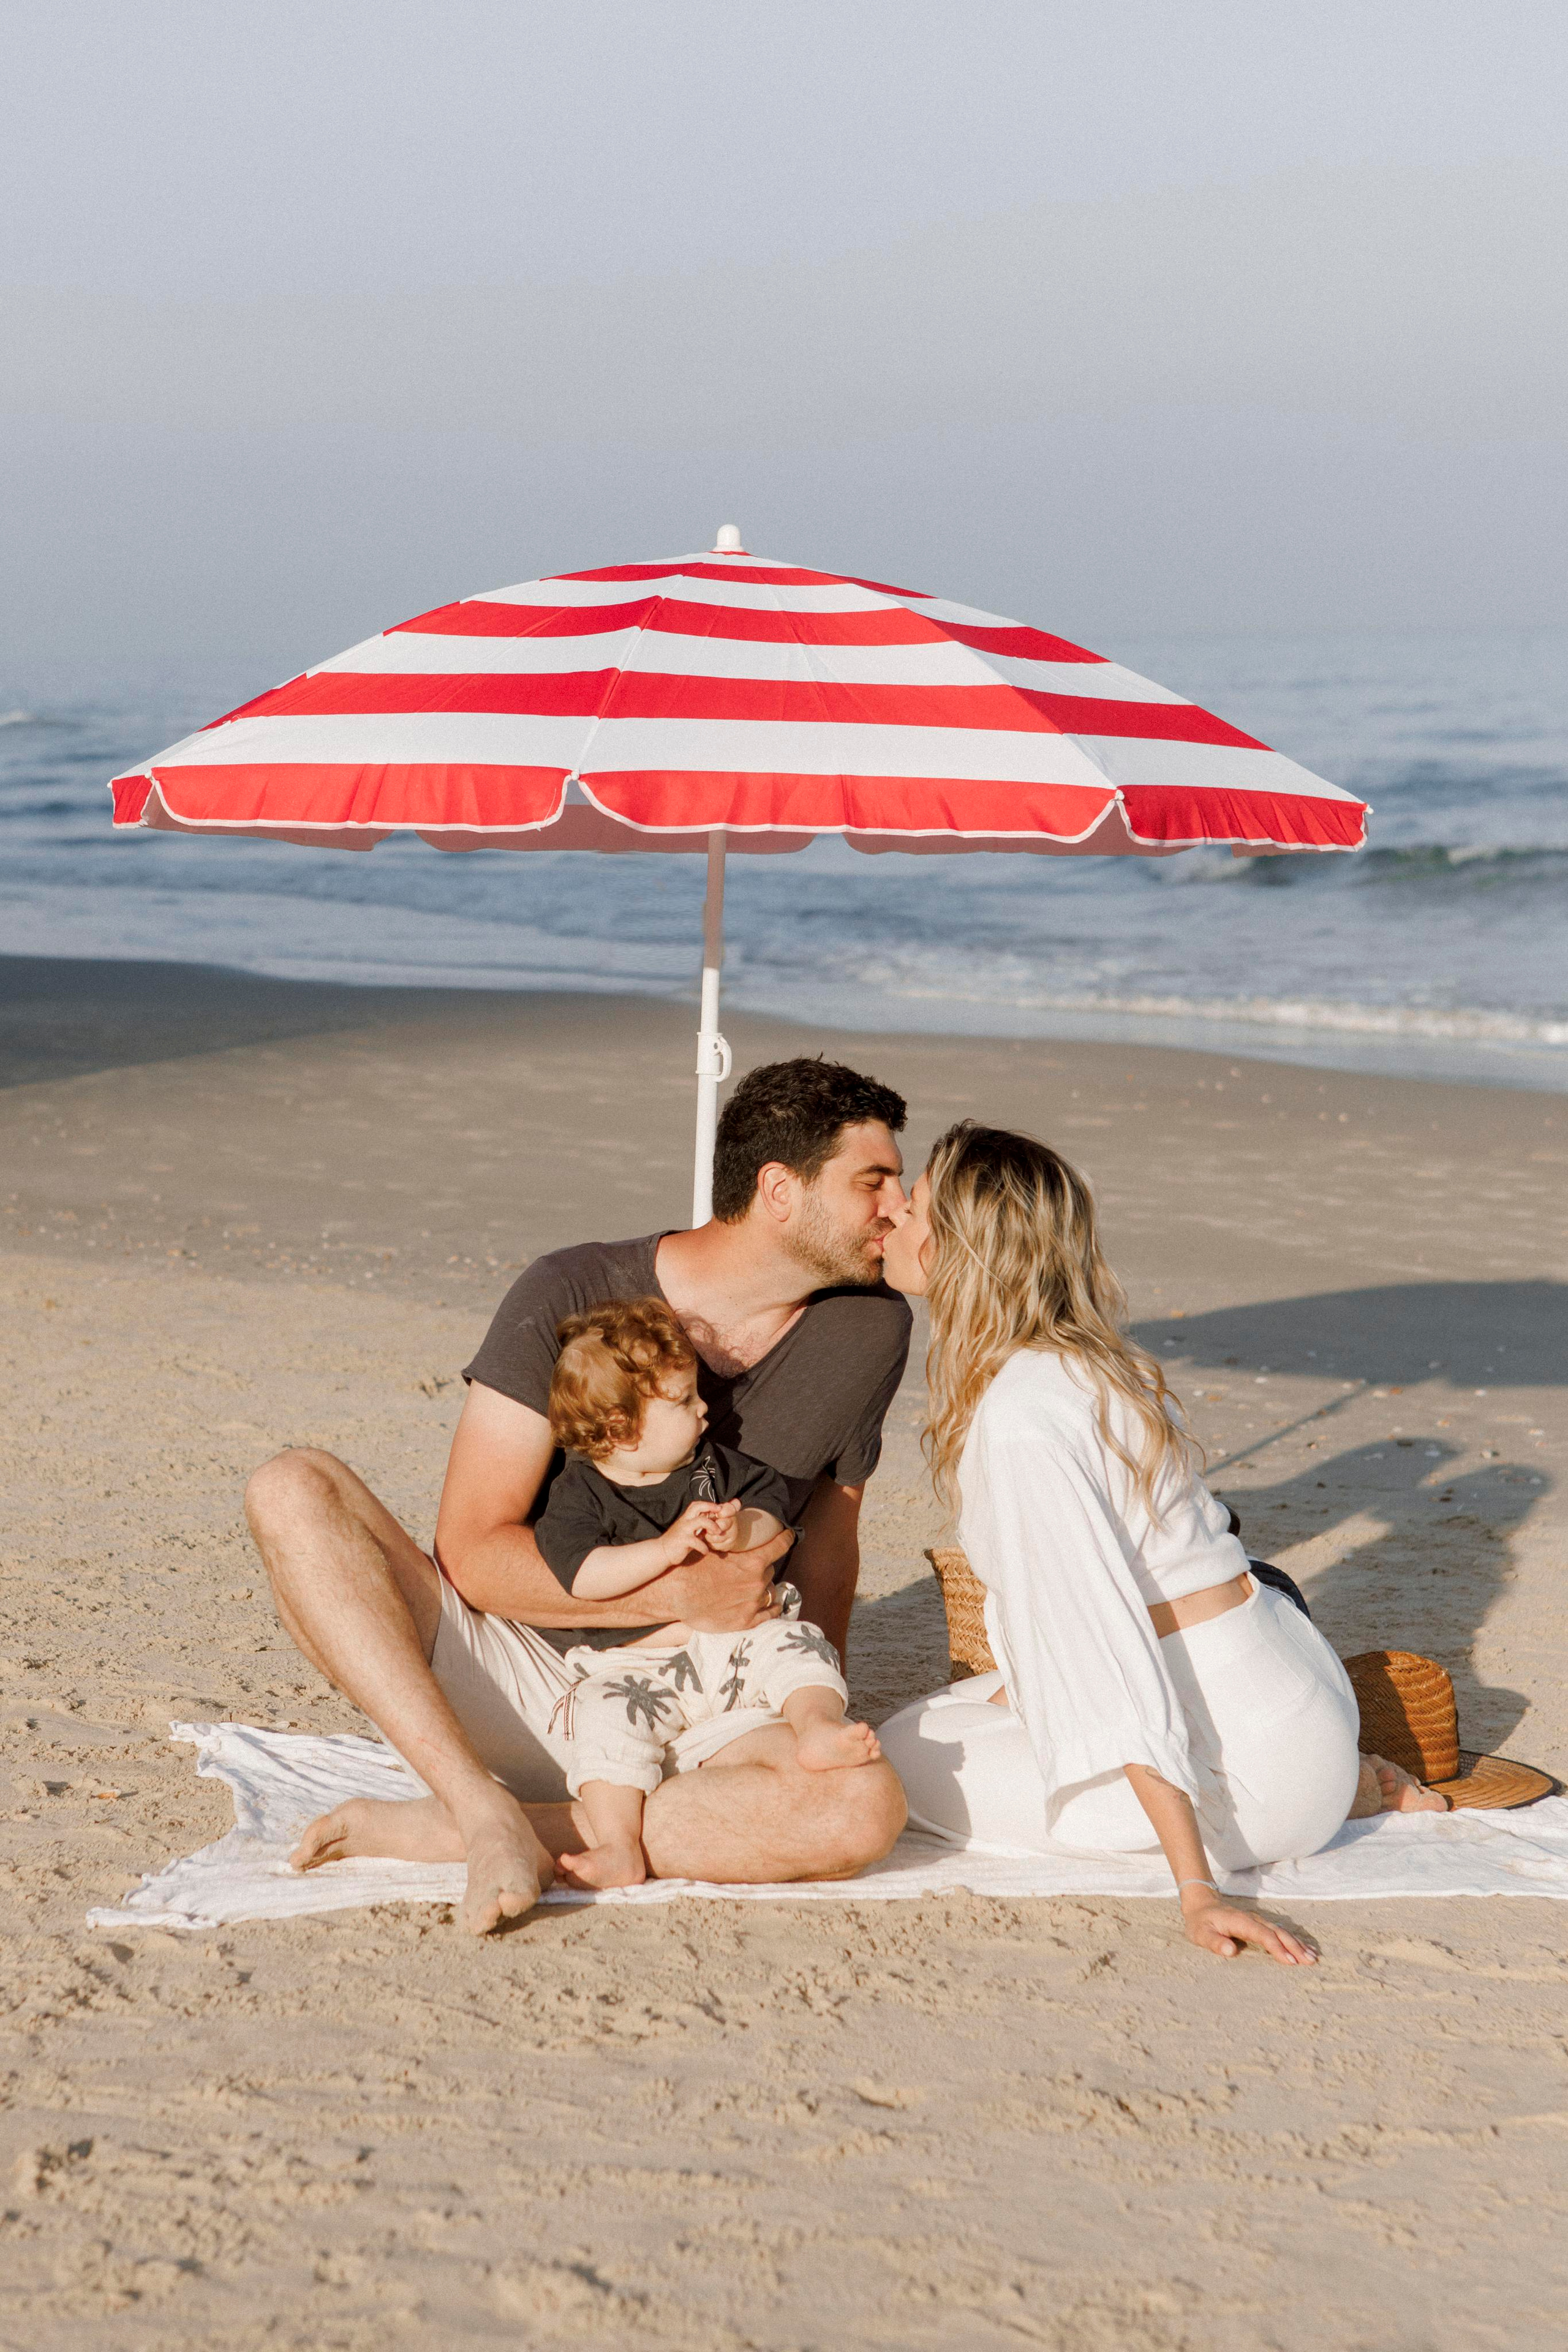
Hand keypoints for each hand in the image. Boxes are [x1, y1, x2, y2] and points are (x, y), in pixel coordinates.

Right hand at [658, 1499, 732, 1565]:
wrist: (662, 1551)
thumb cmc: (677, 1542)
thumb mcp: (688, 1532)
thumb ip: (698, 1527)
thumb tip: (711, 1522)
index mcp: (686, 1518)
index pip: (696, 1505)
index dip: (708, 1504)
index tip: (718, 1508)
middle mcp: (685, 1521)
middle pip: (697, 1507)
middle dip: (710, 1507)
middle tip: (721, 1514)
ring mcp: (684, 1530)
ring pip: (700, 1521)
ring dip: (712, 1525)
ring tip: (719, 1532)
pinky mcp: (683, 1541)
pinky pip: (697, 1542)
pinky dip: (704, 1547)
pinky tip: (706, 1551)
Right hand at [664, 1528, 793, 1631]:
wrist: (676, 1595)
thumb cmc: (692, 1568)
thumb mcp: (714, 1548)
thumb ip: (733, 1545)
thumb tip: (737, 1532)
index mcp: (752, 1561)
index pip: (779, 1546)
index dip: (786, 1538)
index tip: (790, 1535)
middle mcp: (757, 1582)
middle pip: (769, 1570)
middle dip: (761, 1567)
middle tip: (749, 1568)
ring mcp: (754, 1603)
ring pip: (769, 1590)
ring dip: (763, 1586)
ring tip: (754, 1586)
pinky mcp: (747, 1620)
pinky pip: (770, 1613)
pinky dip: (774, 1608)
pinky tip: (775, 1605)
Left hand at [1180, 1885, 1316, 1965]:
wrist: (1201, 1904)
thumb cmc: (1200, 1923)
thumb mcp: (1200, 1934)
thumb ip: (1214, 1943)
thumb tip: (1231, 1951)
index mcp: (1240, 1922)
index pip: (1263, 1936)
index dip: (1277, 1948)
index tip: (1291, 1962)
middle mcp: (1253, 1919)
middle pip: (1278, 1933)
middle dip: (1294, 1947)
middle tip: (1310, 1962)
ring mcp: (1258, 1921)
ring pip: (1282, 1932)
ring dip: (1297, 1944)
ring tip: (1313, 1958)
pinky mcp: (1260, 1924)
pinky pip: (1279, 1932)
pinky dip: (1293, 1940)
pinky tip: (1304, 1949)